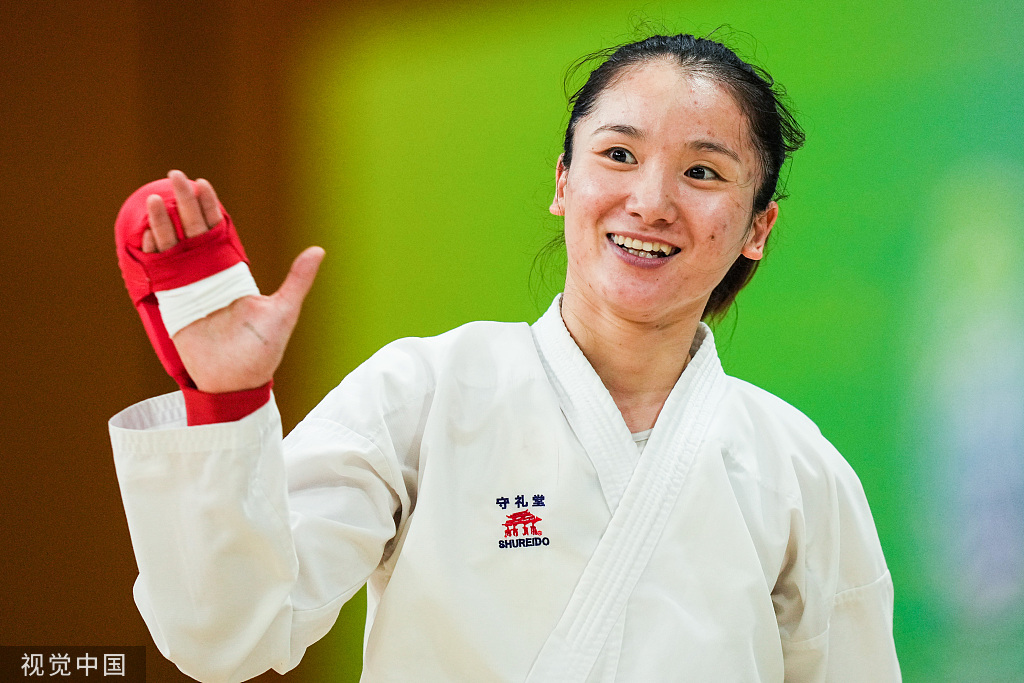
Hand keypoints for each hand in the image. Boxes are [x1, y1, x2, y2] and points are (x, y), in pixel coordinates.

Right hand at [142, 170, 324, 392]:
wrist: (237, 383)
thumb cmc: (263, 350)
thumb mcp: (283, 311)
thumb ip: (297, 281)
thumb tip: (318, 250)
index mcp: (234, 272)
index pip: (219, 231)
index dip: (210, 208)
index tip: (203, 185)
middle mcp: (209, 274)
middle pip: (193, 230)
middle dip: (184, 203)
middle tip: (175, 176)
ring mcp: (188, 288)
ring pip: (172, 247)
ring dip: (163, 223)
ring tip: (157, 199)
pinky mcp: (173, 304)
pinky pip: (159, 273)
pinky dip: (151, 252)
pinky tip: (146, 232)